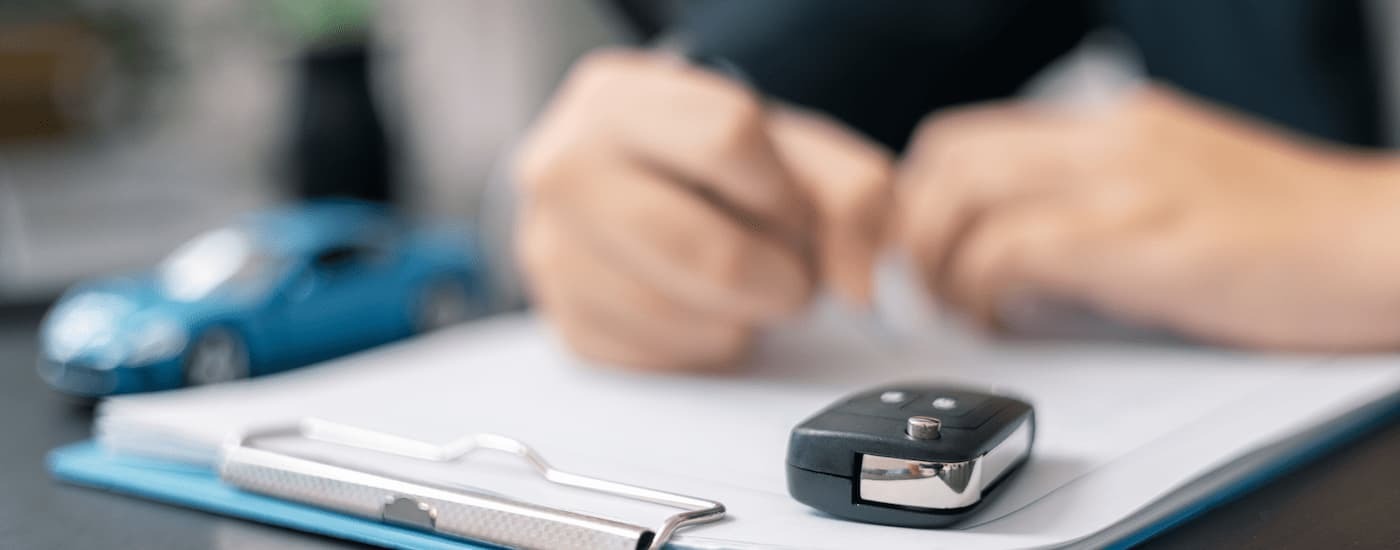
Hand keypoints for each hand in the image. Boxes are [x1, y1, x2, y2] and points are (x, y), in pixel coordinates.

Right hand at [515, 50, 891, 369]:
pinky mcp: (567, 326)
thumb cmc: (714, 169)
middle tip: (785, 272)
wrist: (641, 194)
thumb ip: (852, 194)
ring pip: (688, 318)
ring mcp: (552, 252)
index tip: (787, 209)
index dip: (784, 192)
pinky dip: (706, 345)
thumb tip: (859, 284)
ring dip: (743, 316)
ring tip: (739, 285)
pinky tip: (702, 308)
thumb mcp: (792, 149)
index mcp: (617, 99)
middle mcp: (564, 169)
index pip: (730, 138)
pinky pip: (665, 361)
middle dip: (777, 277)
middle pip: (710, 251)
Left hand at [894, 85, 1399, 350]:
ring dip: (942, 264)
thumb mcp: (1179, 186)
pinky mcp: (1142, 240)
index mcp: (1114, 125)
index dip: (924, 197)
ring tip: (966, 309)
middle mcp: (1107, 139)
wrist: (1385, 243)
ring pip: (964, 197)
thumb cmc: (1292, 233)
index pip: (968, 136)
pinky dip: (986, 290)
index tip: (929, 250)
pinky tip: (1007, 320)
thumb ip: (1101, 199)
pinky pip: (1014, 250)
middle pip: (946, 158)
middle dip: (916, 229)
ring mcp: (1123, 184)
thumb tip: (1021, 247)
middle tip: (931, 286)